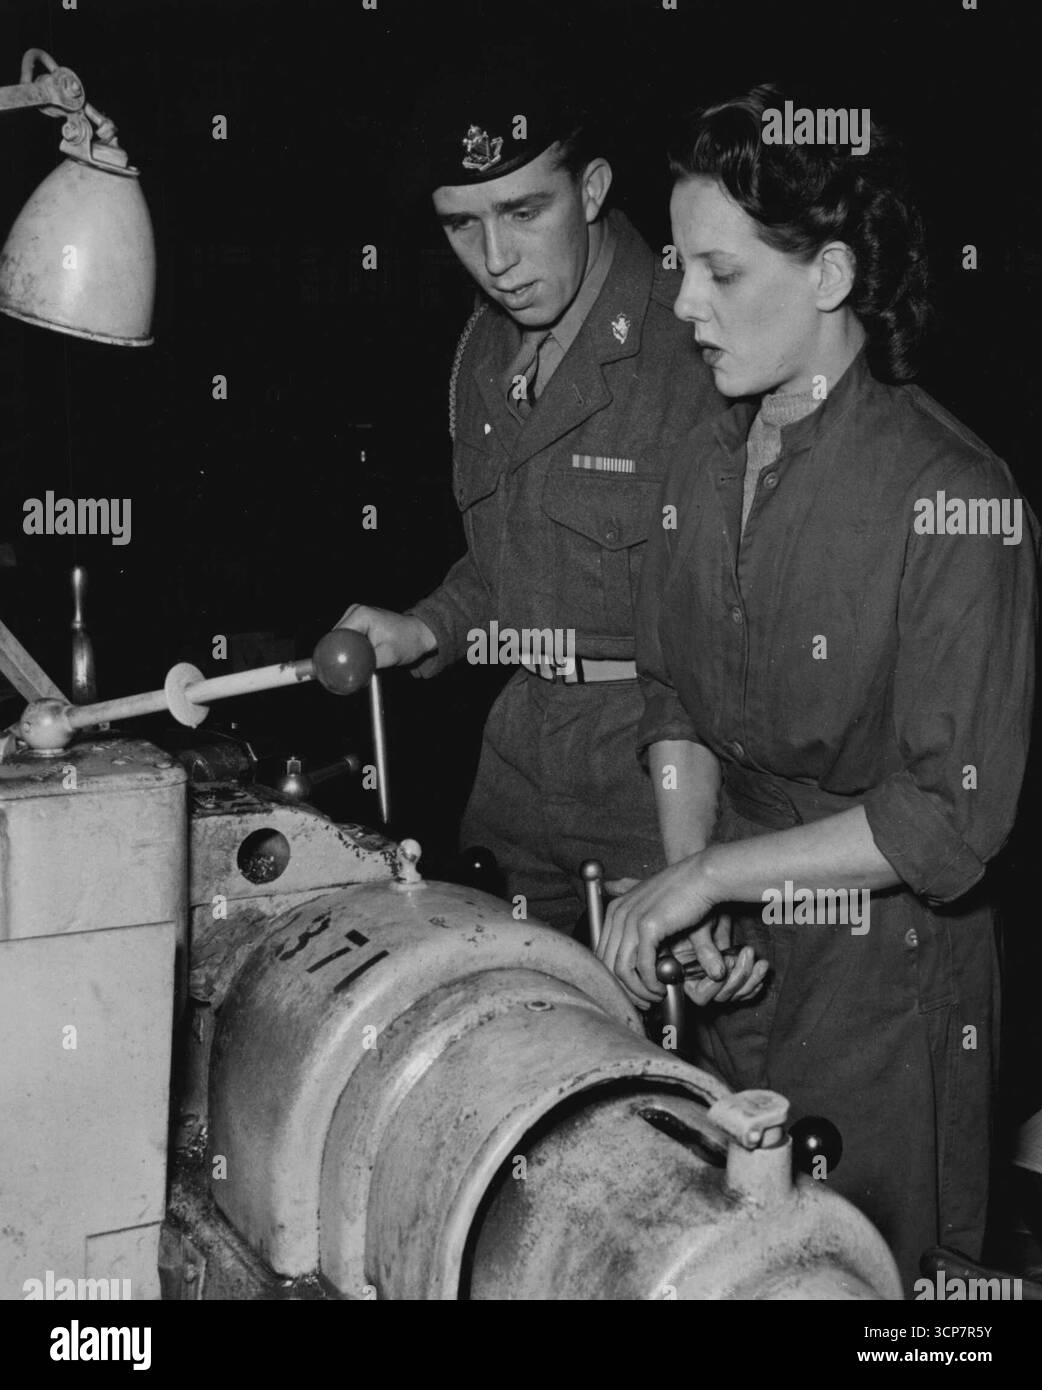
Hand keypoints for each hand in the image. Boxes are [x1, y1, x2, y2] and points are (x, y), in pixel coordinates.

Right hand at [335, 604, 435, 668]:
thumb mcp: (389, 656)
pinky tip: (357, 659)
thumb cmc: (408, 642)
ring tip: (355, 666)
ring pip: (339, 640)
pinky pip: (346, 639)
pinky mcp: (357, 622)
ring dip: (345, 653)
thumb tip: (351, 674)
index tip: (332, 671)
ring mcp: (354, 615)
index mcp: (360, 615)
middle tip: (343, 673)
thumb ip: (368, 663)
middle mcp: (354, 611)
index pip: (336, 637)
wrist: (420, 634)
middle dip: (338, 655)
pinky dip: (350, 650)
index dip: (333, 654)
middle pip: (335, 638)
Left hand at [600, 862, 766, 1007]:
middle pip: (606, 964)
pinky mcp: (647, 925)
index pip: (601, 953)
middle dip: (624, 990)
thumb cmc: (684, 895)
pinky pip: (642, 965)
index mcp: (616, 910)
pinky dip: (650, 982)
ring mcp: (630, 919)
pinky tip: (662, 986)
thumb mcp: (658, 914)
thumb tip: (641, 962)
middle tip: (643, 1002)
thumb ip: (646, 936)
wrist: (702, 877)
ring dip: (638, 990)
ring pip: (620, 969)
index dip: (615, 978)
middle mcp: (618, 914)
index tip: (632, 992)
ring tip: (654, 996)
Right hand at [670, 914, 767, 1006]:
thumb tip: (717, 974)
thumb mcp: (697, 927)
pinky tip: (760, 968)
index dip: (714, 986)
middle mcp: (700, 978)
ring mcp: (717, 977)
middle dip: (738, 978)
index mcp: (683, 971)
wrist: (711, 898)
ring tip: (755, 957)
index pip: (699, 994)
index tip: (727, 964)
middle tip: (746, 954)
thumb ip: (704, 950)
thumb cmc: (696, 907)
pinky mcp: (731, 972)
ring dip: (751, 978)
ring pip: (736, 994)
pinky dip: (755, 982)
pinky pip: (746, 989)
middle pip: (721, 996)